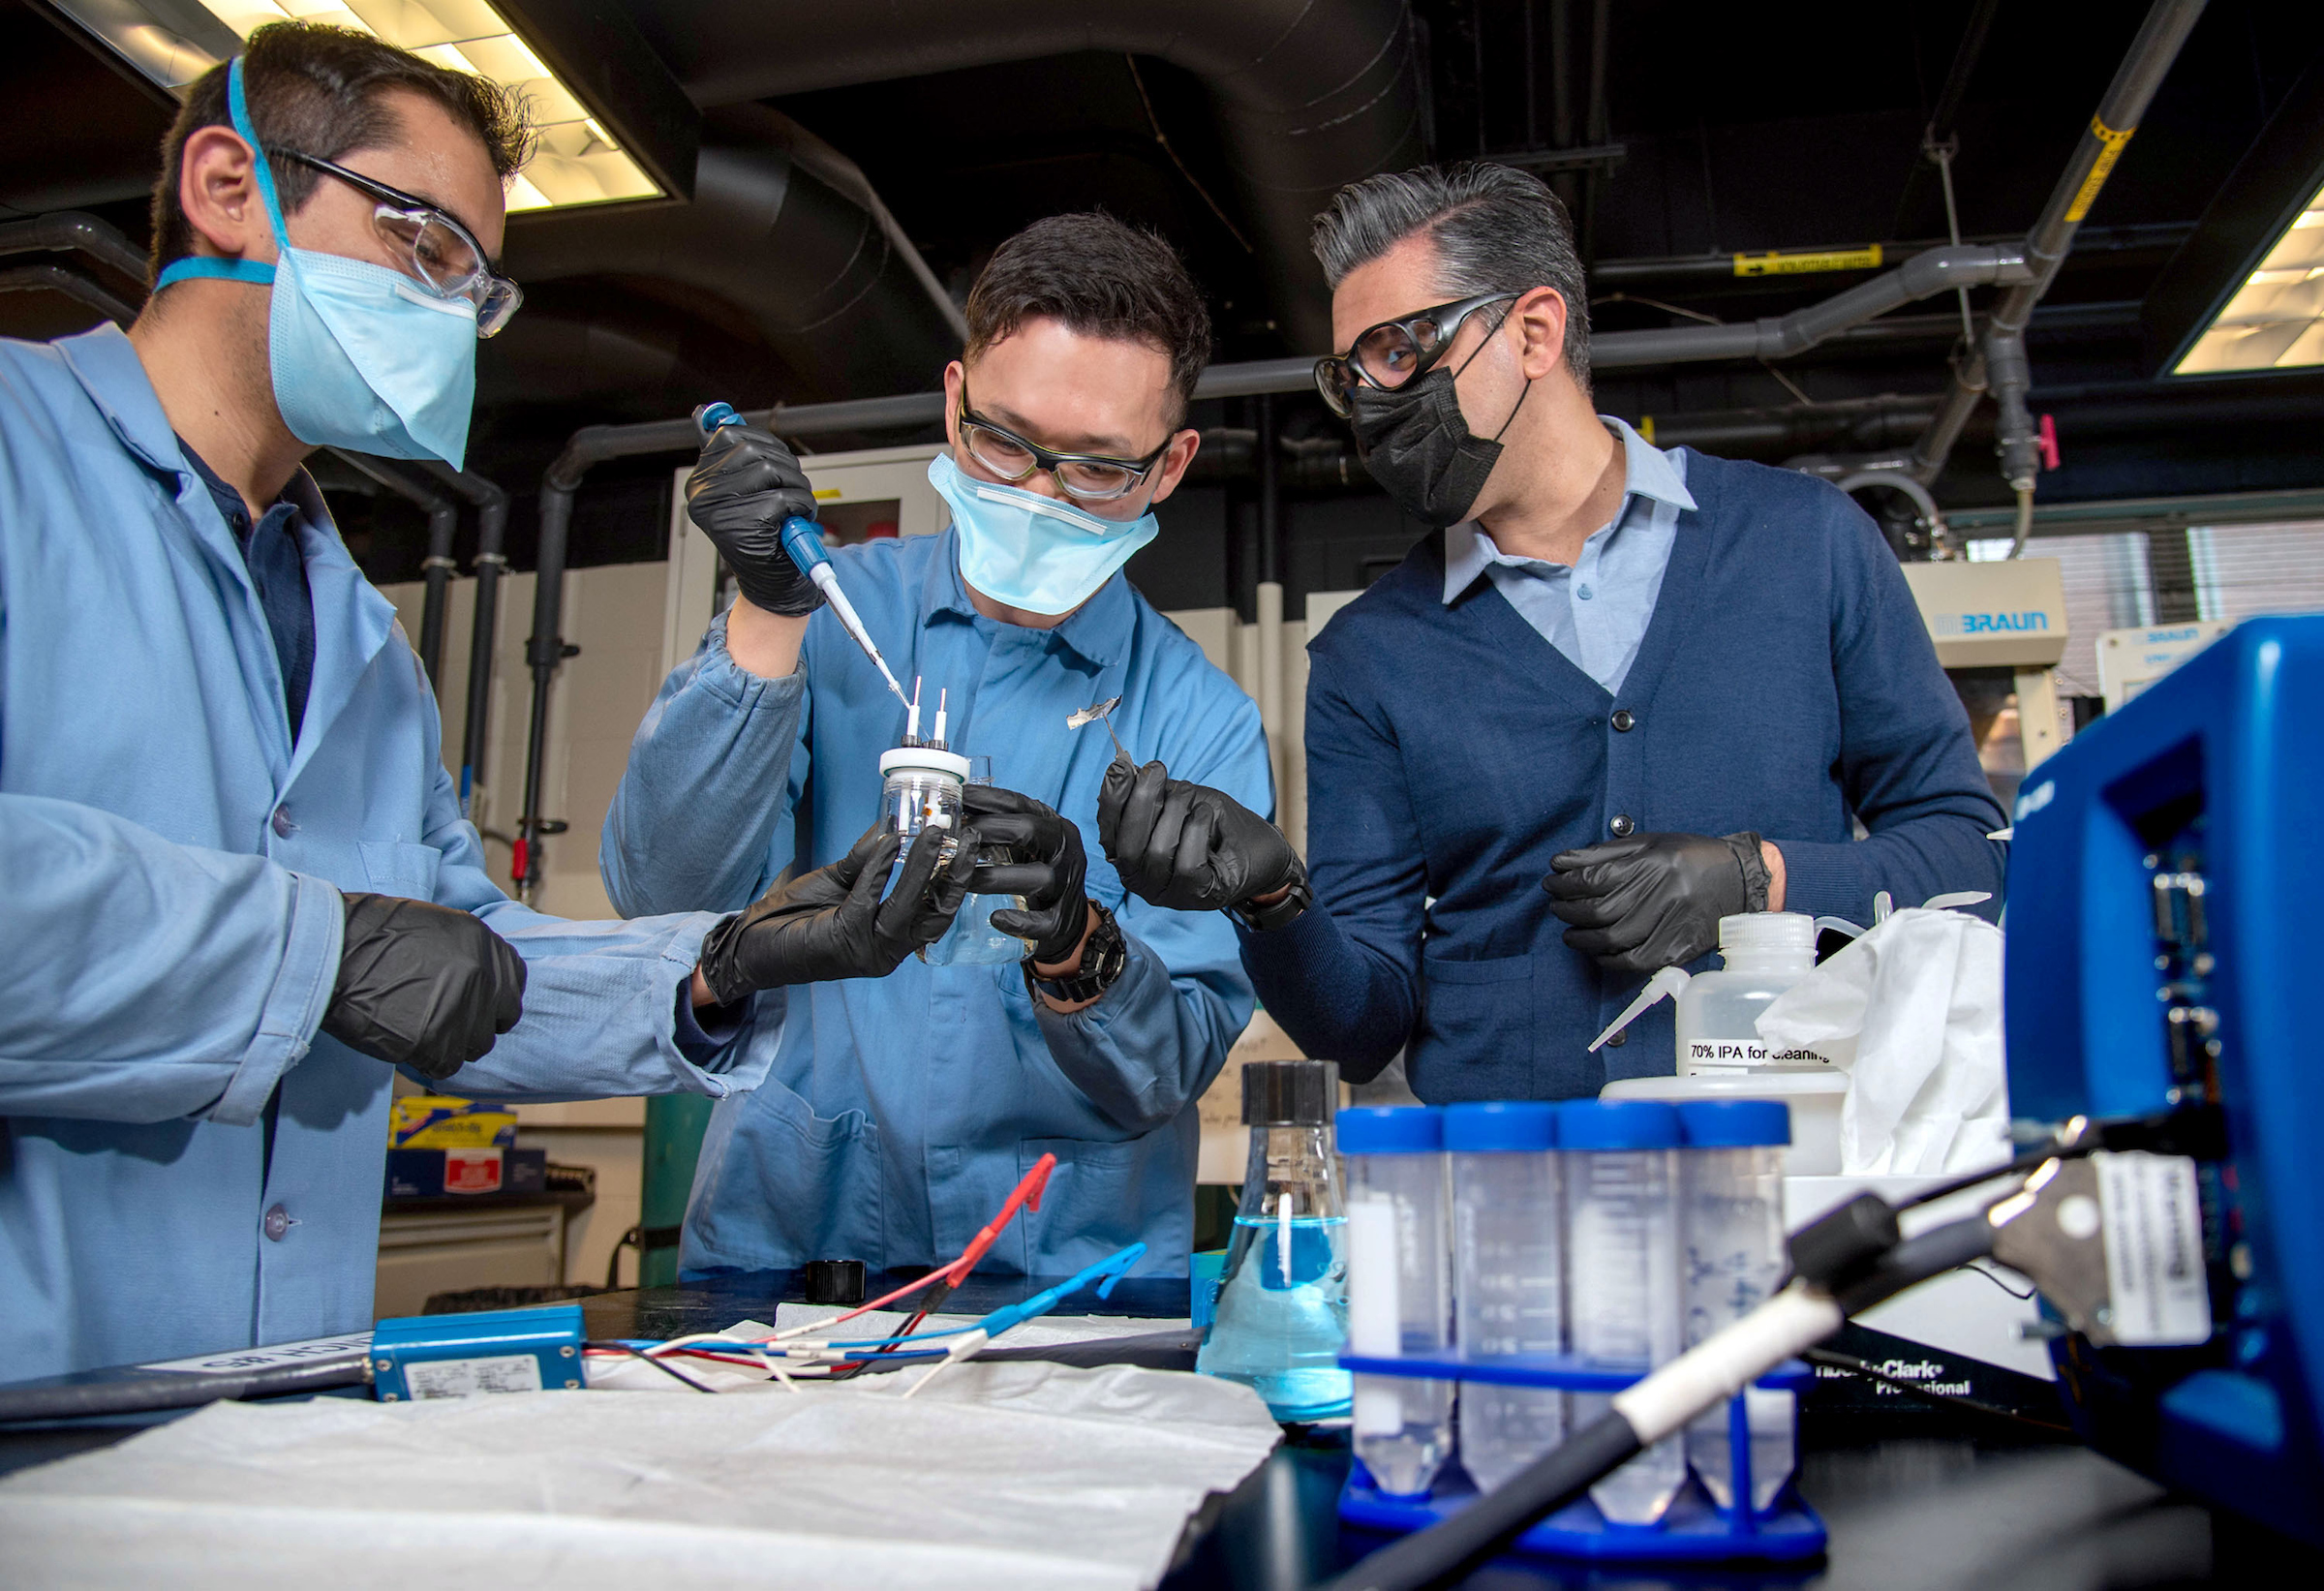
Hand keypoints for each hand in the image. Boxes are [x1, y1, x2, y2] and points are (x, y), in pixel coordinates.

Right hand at [322, 893, 525, 1080]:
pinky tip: (402, 1042)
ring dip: (447, 1045)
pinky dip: (425, 1062)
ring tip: (413, 1028)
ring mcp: (461, 1008)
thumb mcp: (433, 926)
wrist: (329, 949)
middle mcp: (482, 975)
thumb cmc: (367, 933)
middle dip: (472, 1026)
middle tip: (441, 1024)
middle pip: (497, 1021)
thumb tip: (476, 981)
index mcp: (484, 942)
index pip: (514, 983)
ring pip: (473, 1047)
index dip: (493, 999)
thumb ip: (463, 953)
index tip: (475, 1006)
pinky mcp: (434, 1039)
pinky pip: (444, 1066)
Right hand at [684, 423, 821, 616]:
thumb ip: (734, 454)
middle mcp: (703, 494)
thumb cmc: (766, 537)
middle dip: (786, 468)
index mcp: (700, 481)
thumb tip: (715, 413)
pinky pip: (783, 498)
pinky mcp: (743, 526)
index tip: (776, 463)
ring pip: (772, 470)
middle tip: (791, 492)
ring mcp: (720, 511)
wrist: (773, 585)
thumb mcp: (747, 491)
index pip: (730, 435)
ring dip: (796, 488)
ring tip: (792, 509)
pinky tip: (793, 522)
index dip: (765, 445)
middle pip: (754, 449)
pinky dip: (799, 508)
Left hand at [696, 822, 974, 999]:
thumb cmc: (793, 916)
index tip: (969, 846)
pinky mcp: (844, 941)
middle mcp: (887, 952)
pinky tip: (888, 842)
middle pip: (934, 914)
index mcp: (892, 942)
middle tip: (965, 838)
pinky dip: (879, 868)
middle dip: (953, 875)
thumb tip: (892, 825)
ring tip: (931, 832)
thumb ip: (866, 861)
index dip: (957, 881)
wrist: (749, 945)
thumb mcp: (838, 882)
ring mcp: (867, 951)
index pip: (938, 914)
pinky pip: (869, 899)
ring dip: (921, 867)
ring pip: (907, 907)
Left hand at [960, 785, 1089, 963]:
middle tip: (955, 838)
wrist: (1068, 917)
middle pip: (1030, 830)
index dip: (985, 799)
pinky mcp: (1064, 919)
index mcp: (1053, 826)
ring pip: (1038, 878)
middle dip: (989, 830)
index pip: (1019, 804)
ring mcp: (1067, 885)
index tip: (956, 797)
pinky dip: (1020, 921)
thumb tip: (952, 815)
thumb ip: (997, 829)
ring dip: (995, 878)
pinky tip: (996, 918)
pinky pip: (1044, 921)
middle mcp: (1066, 850)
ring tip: (964, 881)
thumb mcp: (1023, 844)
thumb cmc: (1036, 872)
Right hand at [1097, 756, 1297, 912]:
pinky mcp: (1198, 897)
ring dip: (1177, 813)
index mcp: (1133, 858)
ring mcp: (1170, 894)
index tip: (1120, 766)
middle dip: (1140, 802)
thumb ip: (1154, 795)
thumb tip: (1127, 771)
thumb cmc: (1218, 825)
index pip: (1110, 832)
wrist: (1263, 850)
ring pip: (1158, 852)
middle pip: (1128, 845)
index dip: (1111, 799)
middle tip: (1157, 771)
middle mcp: (1144, 881)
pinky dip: (1197, 831)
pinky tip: (1207, 817)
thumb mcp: (1181, 802)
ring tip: (1196, 799)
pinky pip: (1187, 864)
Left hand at [1541, 831, 1769, 975]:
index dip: (1566, 883)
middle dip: (1569, 910)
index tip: (1552, 883)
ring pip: (1614, 938)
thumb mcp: (1651, 843)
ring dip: (1582, 938)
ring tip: (1569, 932)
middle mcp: (1664, 892)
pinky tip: (1597, 951)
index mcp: (1656, 861)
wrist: (1741, 880)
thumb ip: (1605, 853)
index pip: (1596, 878)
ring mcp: (1673, 922)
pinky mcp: (1679, 947)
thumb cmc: (1691, 857)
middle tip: (1556, 907)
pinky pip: (1635, 961)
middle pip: (1601, 910)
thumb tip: (1562, 862)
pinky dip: (1609, 959)